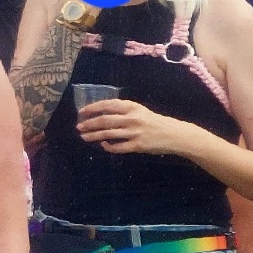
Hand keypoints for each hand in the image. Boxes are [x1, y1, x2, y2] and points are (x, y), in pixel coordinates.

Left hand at [75, 100, 190, 157]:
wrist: (173, 134)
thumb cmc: (155, 122)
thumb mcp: (140, 111)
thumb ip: (124, 111)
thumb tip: (103, 113)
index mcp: (132, 107)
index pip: (108, 105)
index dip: (93, 108)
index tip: (82, 112)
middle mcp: (132, 118)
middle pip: (105, 120)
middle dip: (89, 124)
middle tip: (79, 127)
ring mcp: (134, 132)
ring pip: (108, 134)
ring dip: (93, 136)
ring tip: (84, 137)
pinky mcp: (137, 145)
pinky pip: (117, 147)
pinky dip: (108, 146)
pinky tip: (102, 145)